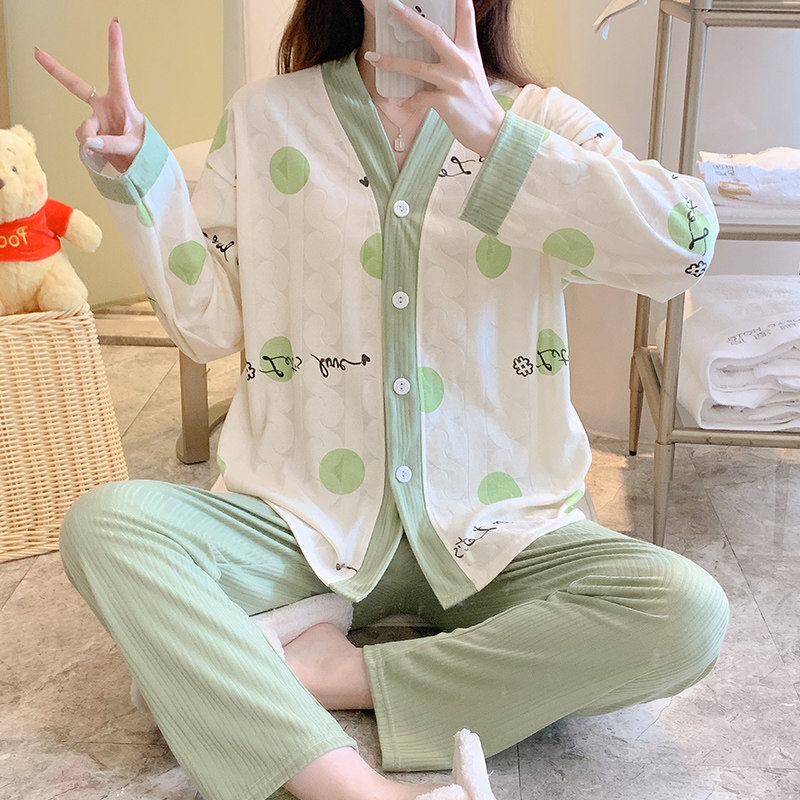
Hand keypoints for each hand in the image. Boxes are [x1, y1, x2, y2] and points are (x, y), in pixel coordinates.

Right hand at [35, 19, 144, 172]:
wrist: (140, 166)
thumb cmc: (143, 150)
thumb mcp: (133, 146)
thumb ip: (112, 144)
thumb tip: (90, 141)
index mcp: (121, 101)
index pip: (116, 70)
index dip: (115, 47)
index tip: (114, 24)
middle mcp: (104, 107)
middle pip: (75, 86)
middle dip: (55, 70)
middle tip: (38, 53)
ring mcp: (96, 120)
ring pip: (83, 128)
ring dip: (91, 139)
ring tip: (107, 149)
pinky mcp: (90, 134)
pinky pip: (83, 140)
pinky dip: (90, 148)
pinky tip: (101, 152)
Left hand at [365, 0, 505, 156]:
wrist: (490, 130)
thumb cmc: (477, 101)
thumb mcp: (471, 72)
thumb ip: (455, 56)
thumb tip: (430, 46)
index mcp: (469, 51)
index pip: (466, 18)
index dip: (459, 1)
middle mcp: (462, 63)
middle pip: (434, 34)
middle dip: (411, 19)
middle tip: (393, 6)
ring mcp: (454, 83)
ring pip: (418, 67)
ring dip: (392, 62)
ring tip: (373, 58)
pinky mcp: (447, 103)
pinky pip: (420, 98)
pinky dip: (409, 100)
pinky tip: (402, 102)